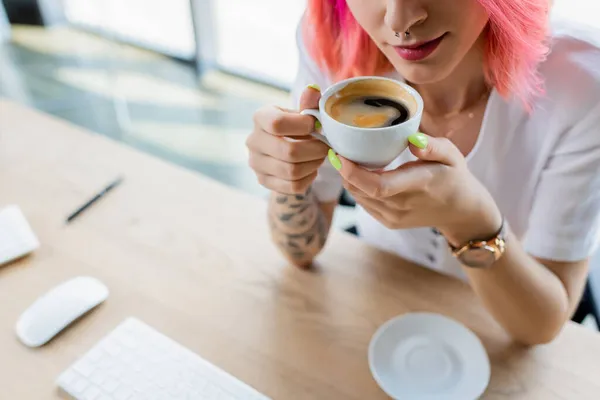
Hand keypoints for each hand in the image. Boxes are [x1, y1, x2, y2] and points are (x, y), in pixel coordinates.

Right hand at [247, 85, 327, 194]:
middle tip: (326, 146)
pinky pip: (292, 186)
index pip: (277, 123)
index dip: (303, 126)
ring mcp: (256, 163)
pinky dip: (308, 178)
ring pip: (292, 171)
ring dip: (314, 164)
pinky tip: (311, 168)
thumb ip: (309, 104)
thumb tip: (314, 89)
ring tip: (320, 156)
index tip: (316, 125)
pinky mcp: (264, 181)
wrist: (284, 149)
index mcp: (260, 117)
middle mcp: (253, 141)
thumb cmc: (296, 127)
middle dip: (315, 150)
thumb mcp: (302, 113)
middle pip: (288, 152)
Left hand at [335, 133, 501, 244]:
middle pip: (361, 190)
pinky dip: (357, 189)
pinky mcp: (389, 222)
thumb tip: (412, 140)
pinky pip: (364, 204)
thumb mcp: (451, 155)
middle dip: (344, 171)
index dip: (353, 172)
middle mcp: (402, 205)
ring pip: (359, 197)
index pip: (378, 185)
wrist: (461, 211)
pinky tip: (359, 175)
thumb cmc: (454, 176)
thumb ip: (433, 146)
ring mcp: (394, 217)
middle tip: (339, 150)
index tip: (340, 154)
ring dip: (348, 179)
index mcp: (418, 185)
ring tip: (346, 160)